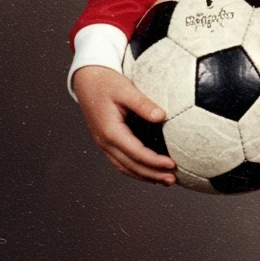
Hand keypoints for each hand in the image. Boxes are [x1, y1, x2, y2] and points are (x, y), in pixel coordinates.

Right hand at [73, 66, 176, 184]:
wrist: (87, 80)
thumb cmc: (107, 83)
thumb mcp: (126, 89)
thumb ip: (143, 104)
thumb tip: (162, 116)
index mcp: (110, 131)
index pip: (136, 153)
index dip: (154, 161)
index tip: (173, 164)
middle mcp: (105, 142)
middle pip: (130, 166)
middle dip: (152, 175)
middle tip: (173, 179)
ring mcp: (103, 144)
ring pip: (124, 167)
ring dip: (144, 176)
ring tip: (165, 180)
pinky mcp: (106, 142)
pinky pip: (121, 161)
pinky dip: (135, 169)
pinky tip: (149, 170)